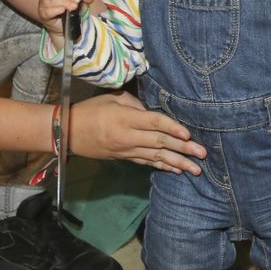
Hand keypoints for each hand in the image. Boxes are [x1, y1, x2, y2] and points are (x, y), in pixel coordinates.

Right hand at [37, 0, 80, 37]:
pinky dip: (54, 10)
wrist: (68, 26)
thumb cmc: (73, 11)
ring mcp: (44, 4)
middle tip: (77, 0)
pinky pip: (46, 11)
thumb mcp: (83, 3)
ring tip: (73, 6)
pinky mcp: (43, 14)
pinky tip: (62, 10)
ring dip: (63, 2)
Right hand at [70, 91, 205, 174]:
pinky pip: (147, 163)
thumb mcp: (112, 99)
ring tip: (196, 169)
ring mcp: (127, 150)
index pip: (154, 123)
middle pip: (160, 143)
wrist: (67, 133)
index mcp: (126, 119)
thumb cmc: (90, 110)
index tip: (189, 133)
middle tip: (202, 154)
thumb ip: (136, 105)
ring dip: (178, 163)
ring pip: (156, 157)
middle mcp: (128, 137)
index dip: (172, 128)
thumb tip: (152, 114)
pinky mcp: (124, 158)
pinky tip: (177, 170)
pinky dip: (162, 167)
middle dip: (183, 149)